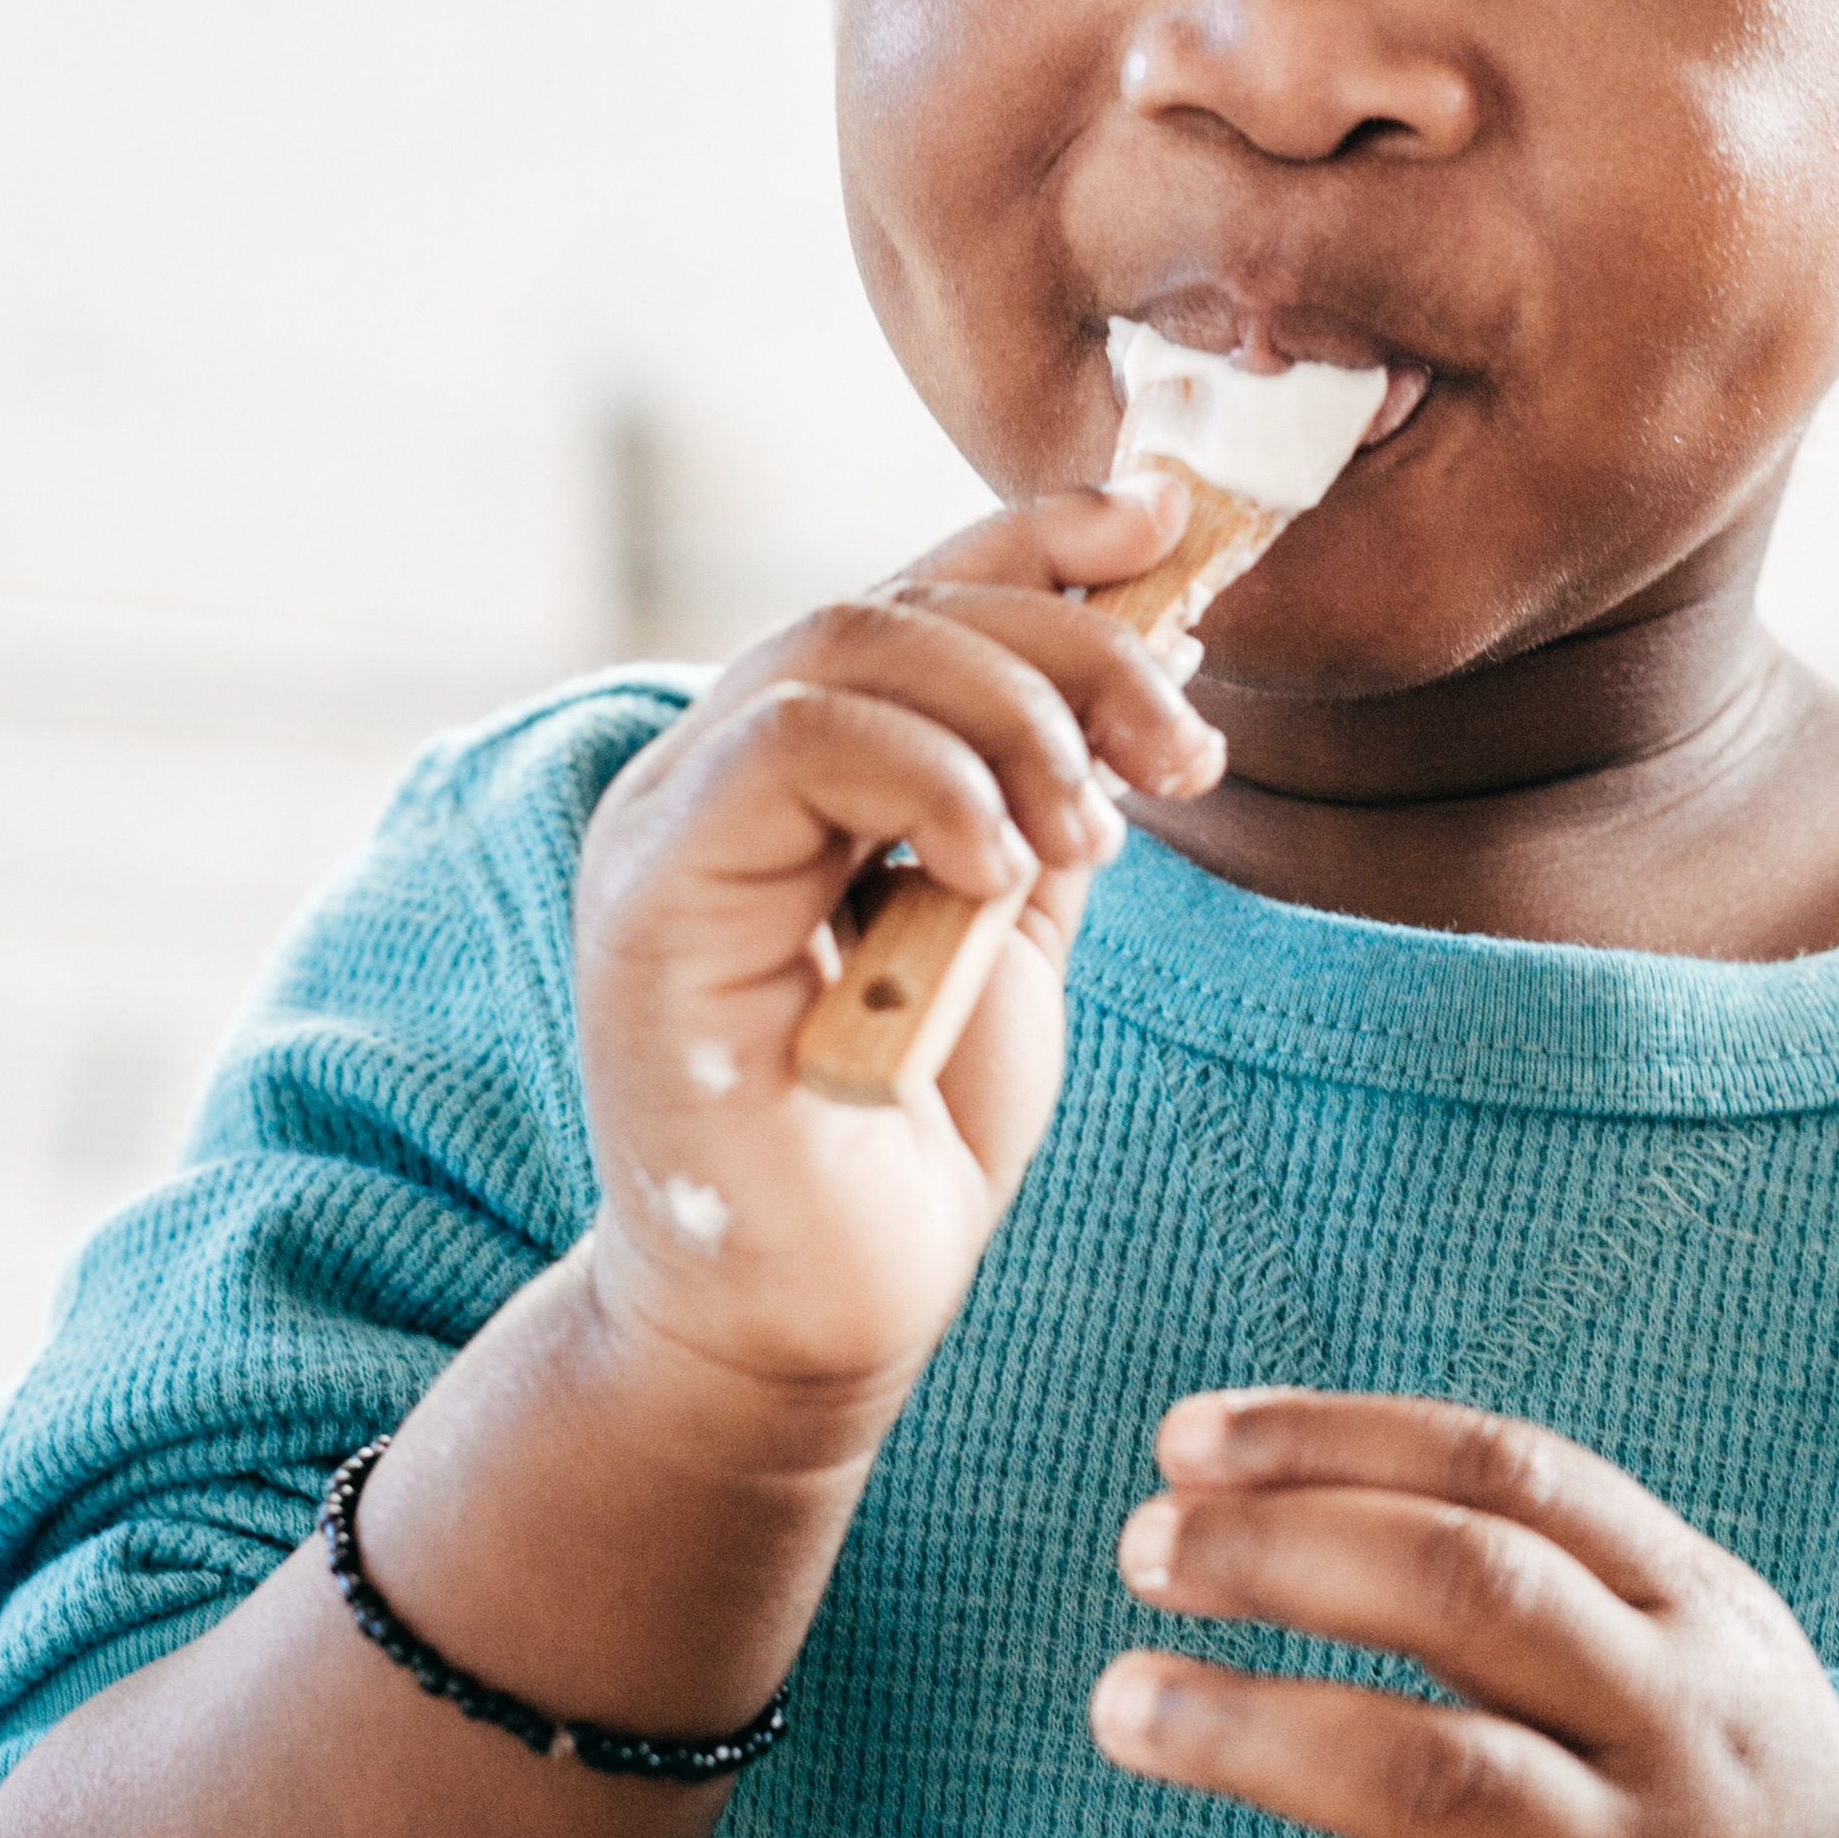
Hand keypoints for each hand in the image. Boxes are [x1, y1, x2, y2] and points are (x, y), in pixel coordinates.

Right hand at [568, 475, 1224, 1443]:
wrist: (820, 1314)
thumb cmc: (909, 1127)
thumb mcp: (1012, 916)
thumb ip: (1049, 787)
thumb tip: (1151, 650)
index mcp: (792, 765)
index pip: (909, 591)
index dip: (1032, 534)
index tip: (1164, 524)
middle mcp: (711, 772)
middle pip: (891, 606)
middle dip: (1066, 648)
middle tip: (1183, 753)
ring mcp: (667, 829)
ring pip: (841, 646)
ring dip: (1012, 715)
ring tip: (1094, 836)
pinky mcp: (655, 903)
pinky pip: (790, 750)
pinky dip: (928, 782)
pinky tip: (1001, 872)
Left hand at [1087, 1392, 1838, 1837]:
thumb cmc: (1681, 1763)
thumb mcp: (1669, 1629)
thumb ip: (1506, 1547)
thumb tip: (1232, 1475)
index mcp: (1688, 1601)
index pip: (1506, 1472)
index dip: (1335, 1438)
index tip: (1185, 1440)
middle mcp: (1667, 1728)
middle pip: (1469, 1595)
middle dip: (1286, 1552)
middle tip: (1142, 1546)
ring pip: (1430, 1779)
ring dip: (1253, 1728)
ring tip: (1121, 1701)